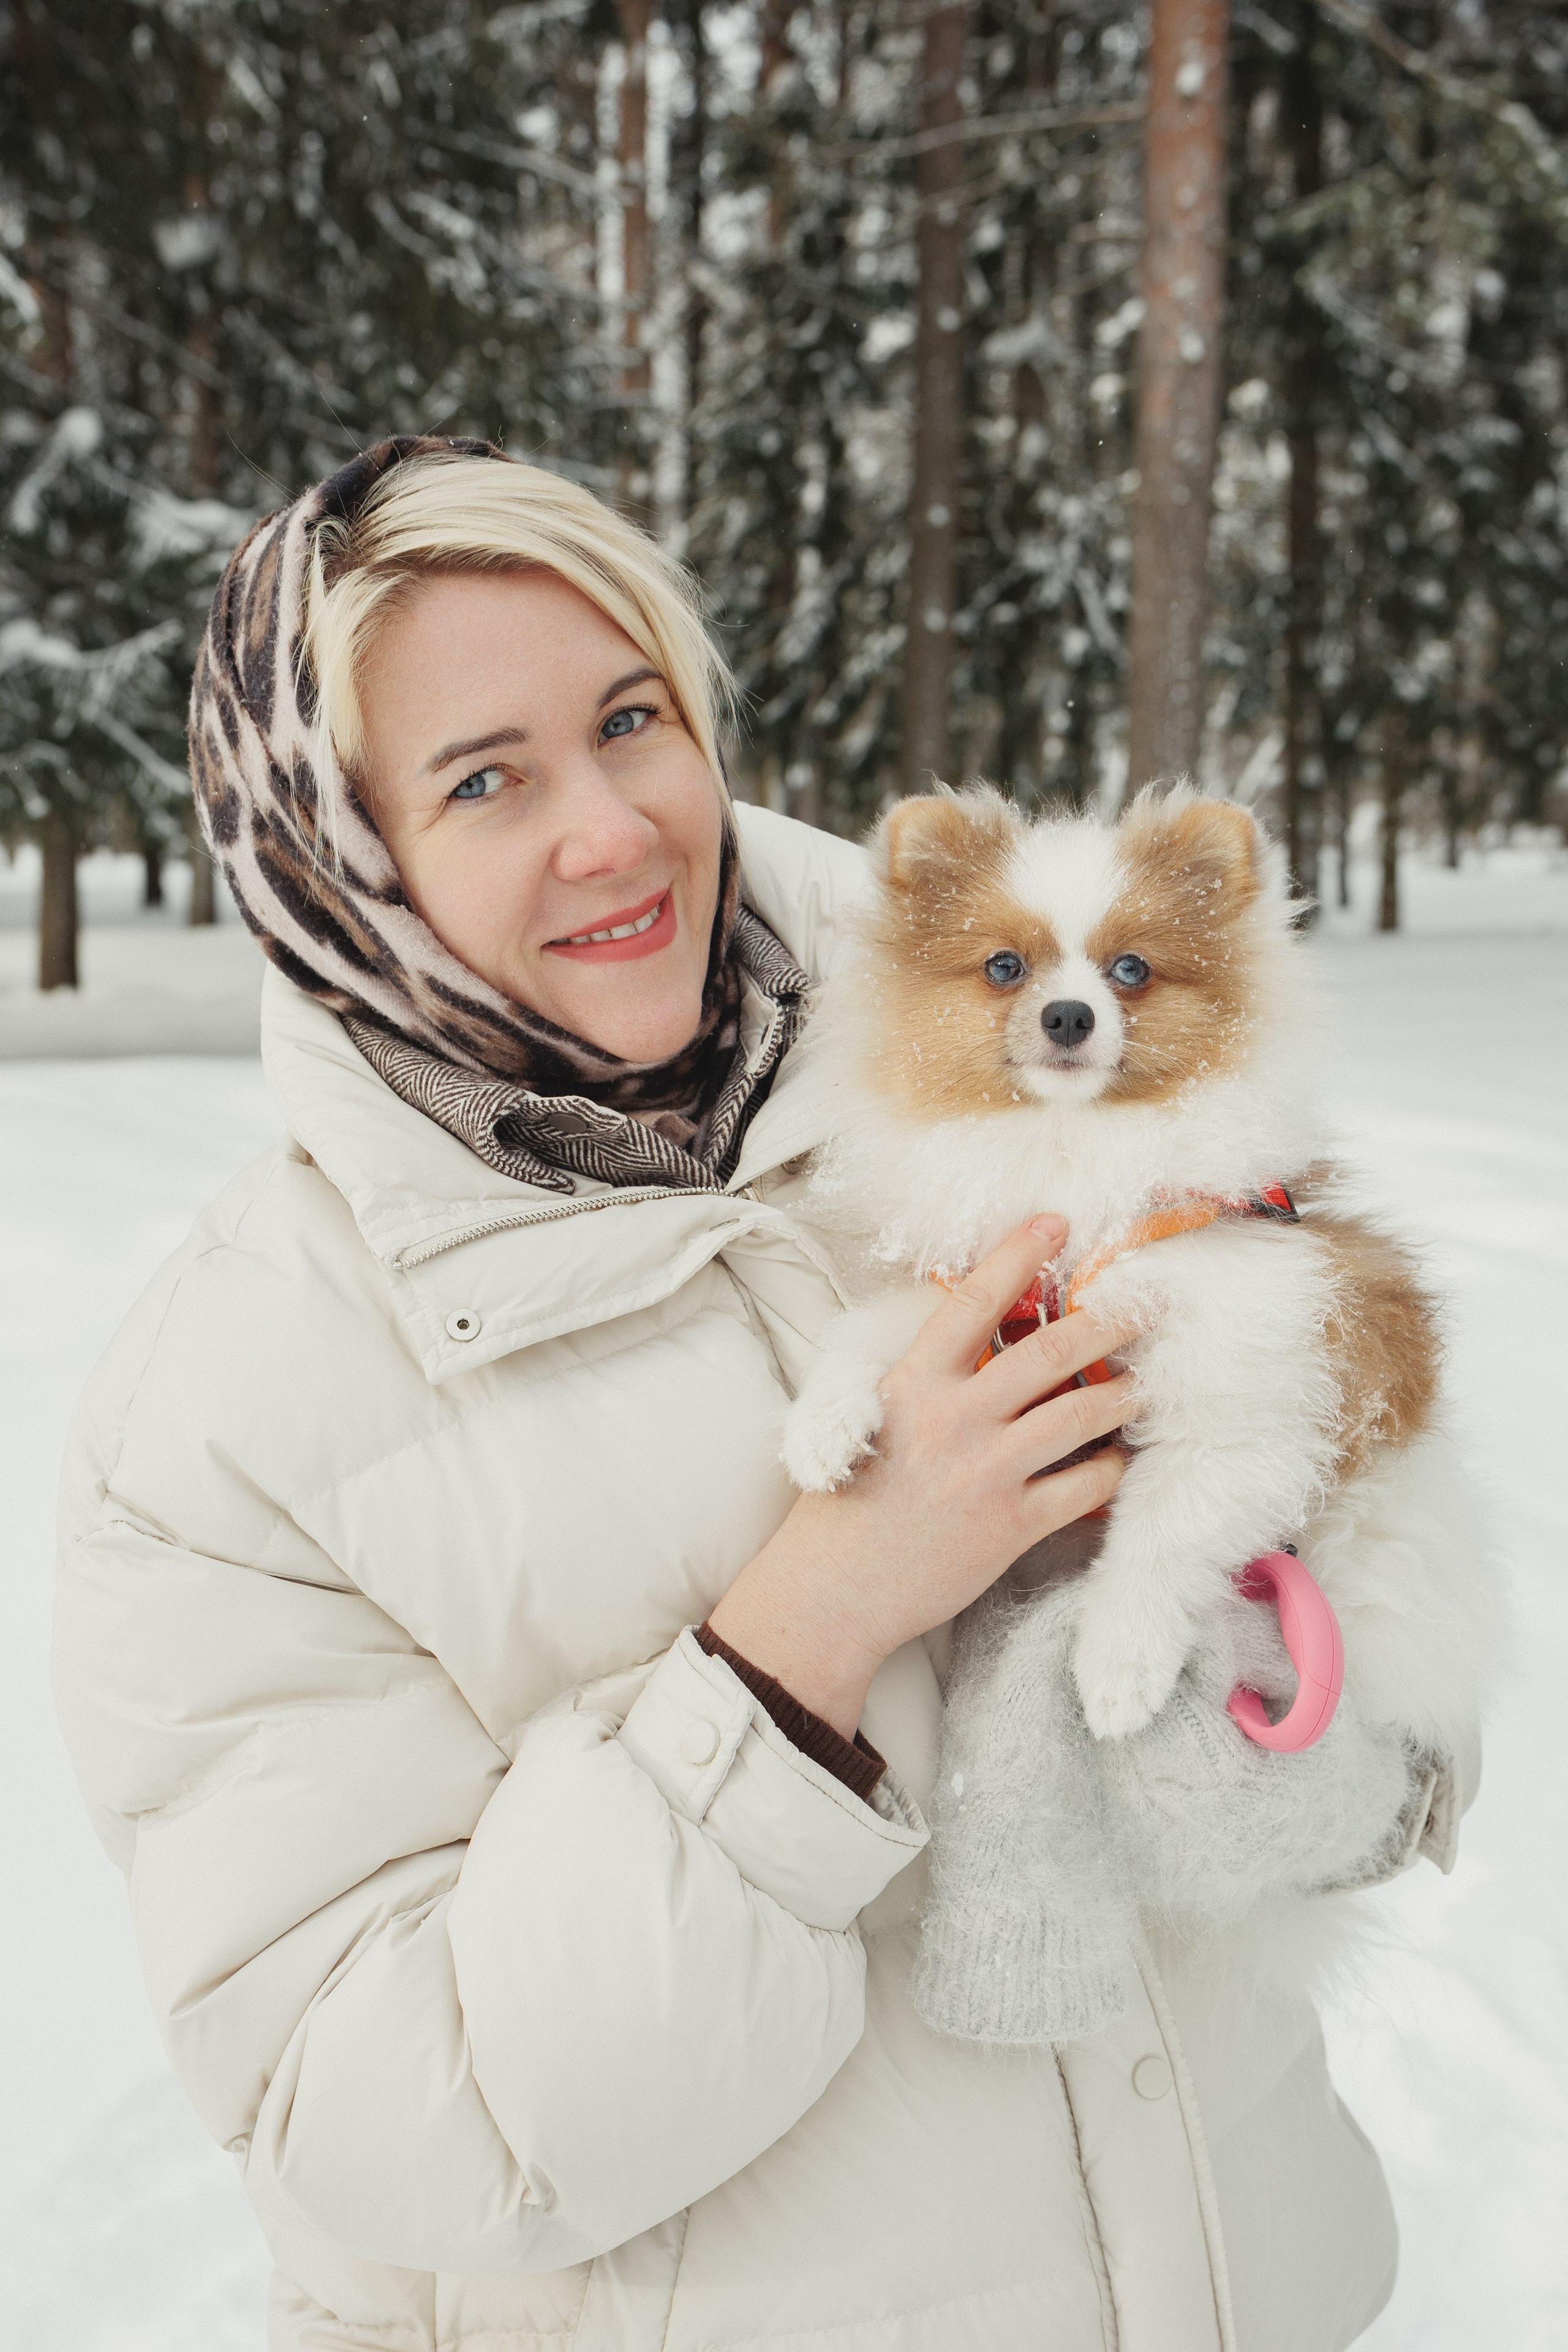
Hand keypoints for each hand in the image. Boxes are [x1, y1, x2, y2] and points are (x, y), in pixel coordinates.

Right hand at [709, 1215, 1139, 1739]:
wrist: (832, 1591)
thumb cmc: (846, 1503)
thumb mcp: (872, 1419)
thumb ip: (926, 1380)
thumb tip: (985, 1341)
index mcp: (912, 1383)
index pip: (973, 1301)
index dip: (1018, 1255)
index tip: (1055, 1223)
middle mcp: (954, 1419)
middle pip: (1048, 1353)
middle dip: (1107, 1321)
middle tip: (1147, 1304)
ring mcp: (986, 1471)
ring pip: (1080, 1416)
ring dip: (1122, 1395)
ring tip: (1142, 1385)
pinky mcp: (1010, 1525)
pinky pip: (1084, 1488)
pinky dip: (1109, 1470)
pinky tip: (1116, 1460)